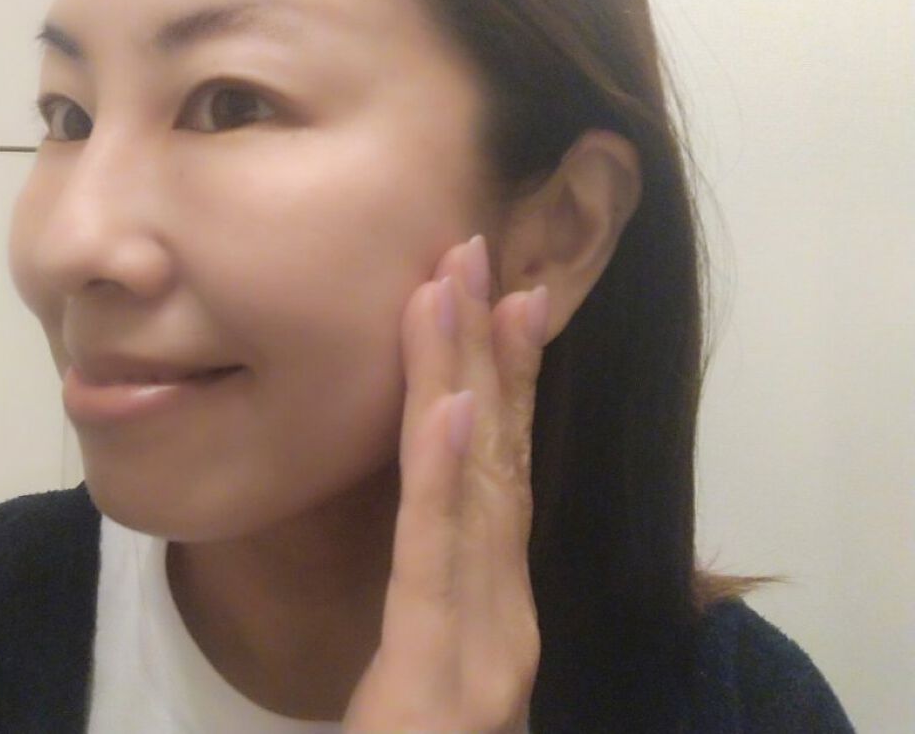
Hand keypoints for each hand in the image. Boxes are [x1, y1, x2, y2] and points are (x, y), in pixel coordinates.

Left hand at [343, 235, 547, 732]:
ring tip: (460, 287)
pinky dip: (448, 470)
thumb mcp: (422, 661)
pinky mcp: (439, 674)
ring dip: (466, 378)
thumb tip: (429, 510)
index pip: (497, 475)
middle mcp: (503, 613)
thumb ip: (432, 588)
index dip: (503, 381)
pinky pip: (437, 555)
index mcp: (492, 606)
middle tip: (478, 250)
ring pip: (471, 489)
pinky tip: (458, 399)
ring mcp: (482, 644)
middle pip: (494, 461)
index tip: (494, 299)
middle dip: (486, 351)